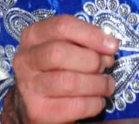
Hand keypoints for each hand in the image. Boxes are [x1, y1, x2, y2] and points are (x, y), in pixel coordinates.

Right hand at [2, 15, 118, 123]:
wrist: (33, 104)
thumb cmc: (56, 69)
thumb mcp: (64, 47)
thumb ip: (82, 42)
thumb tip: (109, 46)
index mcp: (33, 36)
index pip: (62, 26)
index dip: (91, 34)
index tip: (112, 45)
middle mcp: (26, 59)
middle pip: (60, 53)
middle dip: (92, 60)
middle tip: (106, 66)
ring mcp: (29, 86)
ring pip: (69, 82)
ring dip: (97, 84)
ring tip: (106, 85)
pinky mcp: (38, 112)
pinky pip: (75, 106)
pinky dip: (94, 103)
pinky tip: (97, 101)